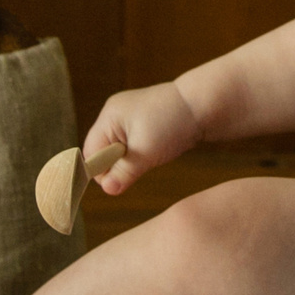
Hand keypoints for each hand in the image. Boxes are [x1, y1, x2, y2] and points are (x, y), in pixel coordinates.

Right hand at [79, 81, 202, 193]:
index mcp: (109, 116)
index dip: (99, 171)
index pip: (91, 152)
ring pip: (118, 150)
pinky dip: (138, 154)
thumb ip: (124, 172)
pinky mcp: (143, 123)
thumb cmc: (173, 123)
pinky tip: (153, 153)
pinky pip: (131, 146)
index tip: (115, 183)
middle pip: (101, 151)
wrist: (204, 104)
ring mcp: (129, 117)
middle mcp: (115, 114)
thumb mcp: (146, 152)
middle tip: (135, 170)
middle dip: (115, 166)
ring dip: (128, 161)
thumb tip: (107, 190)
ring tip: (148, 158)